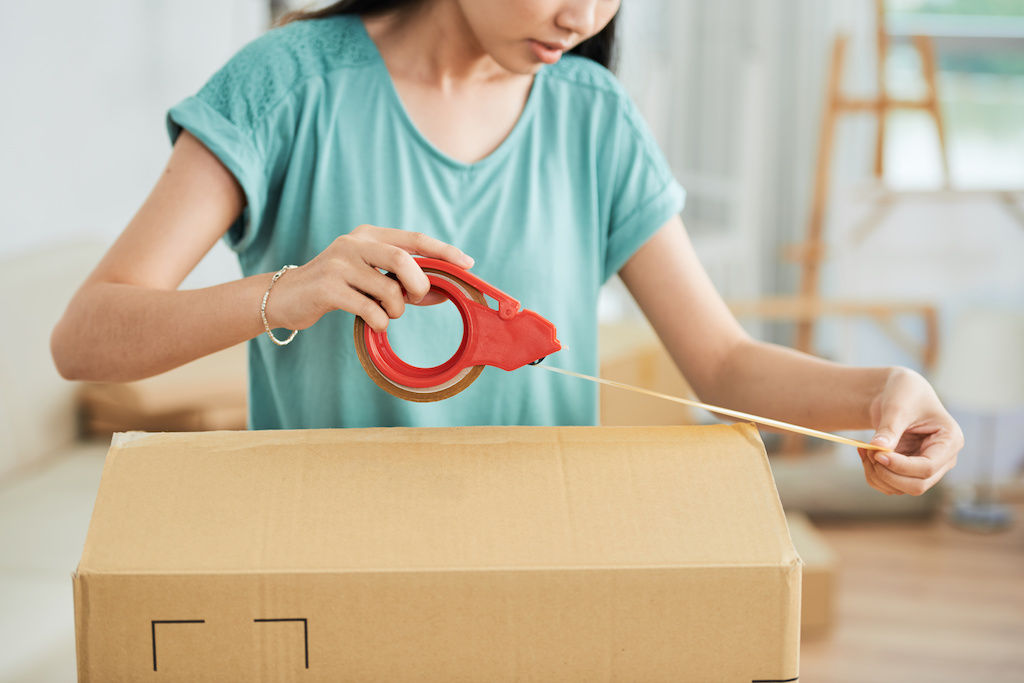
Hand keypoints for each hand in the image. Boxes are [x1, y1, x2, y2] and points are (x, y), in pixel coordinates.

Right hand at [263, 224, 473, 332]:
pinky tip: (371, 321)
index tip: (468, 264)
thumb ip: (403, 280)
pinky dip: (379, 321)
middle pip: (405, 260)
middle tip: (416, 300)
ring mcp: (339, 264)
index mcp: (369, 234)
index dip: (444, 250)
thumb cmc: (337, 287)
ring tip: (384, 313)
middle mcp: (355, 243)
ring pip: (390, 290)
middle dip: (419, 285)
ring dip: (396, 310)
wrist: (286, 296)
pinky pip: (371, 310)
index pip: (414, 238)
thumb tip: (444, 291)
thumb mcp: (370, 276)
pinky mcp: (328, 288)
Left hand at [857, 367, 963, 495]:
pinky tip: (865, 452)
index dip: (900, 466)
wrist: (896, 392)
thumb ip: (890, 428)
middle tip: (867, 450)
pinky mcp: (909, 471)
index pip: (928, 467)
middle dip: (886, 473)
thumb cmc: (904, 392)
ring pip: (901, 489)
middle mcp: (943, 459)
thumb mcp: (897, 405)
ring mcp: (926, 468)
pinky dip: (873, 474)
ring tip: (864, 448)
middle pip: (916, 485)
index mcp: (950, 441)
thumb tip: (878, 447)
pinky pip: (890, 484)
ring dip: (877, 474)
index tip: (877, 453)